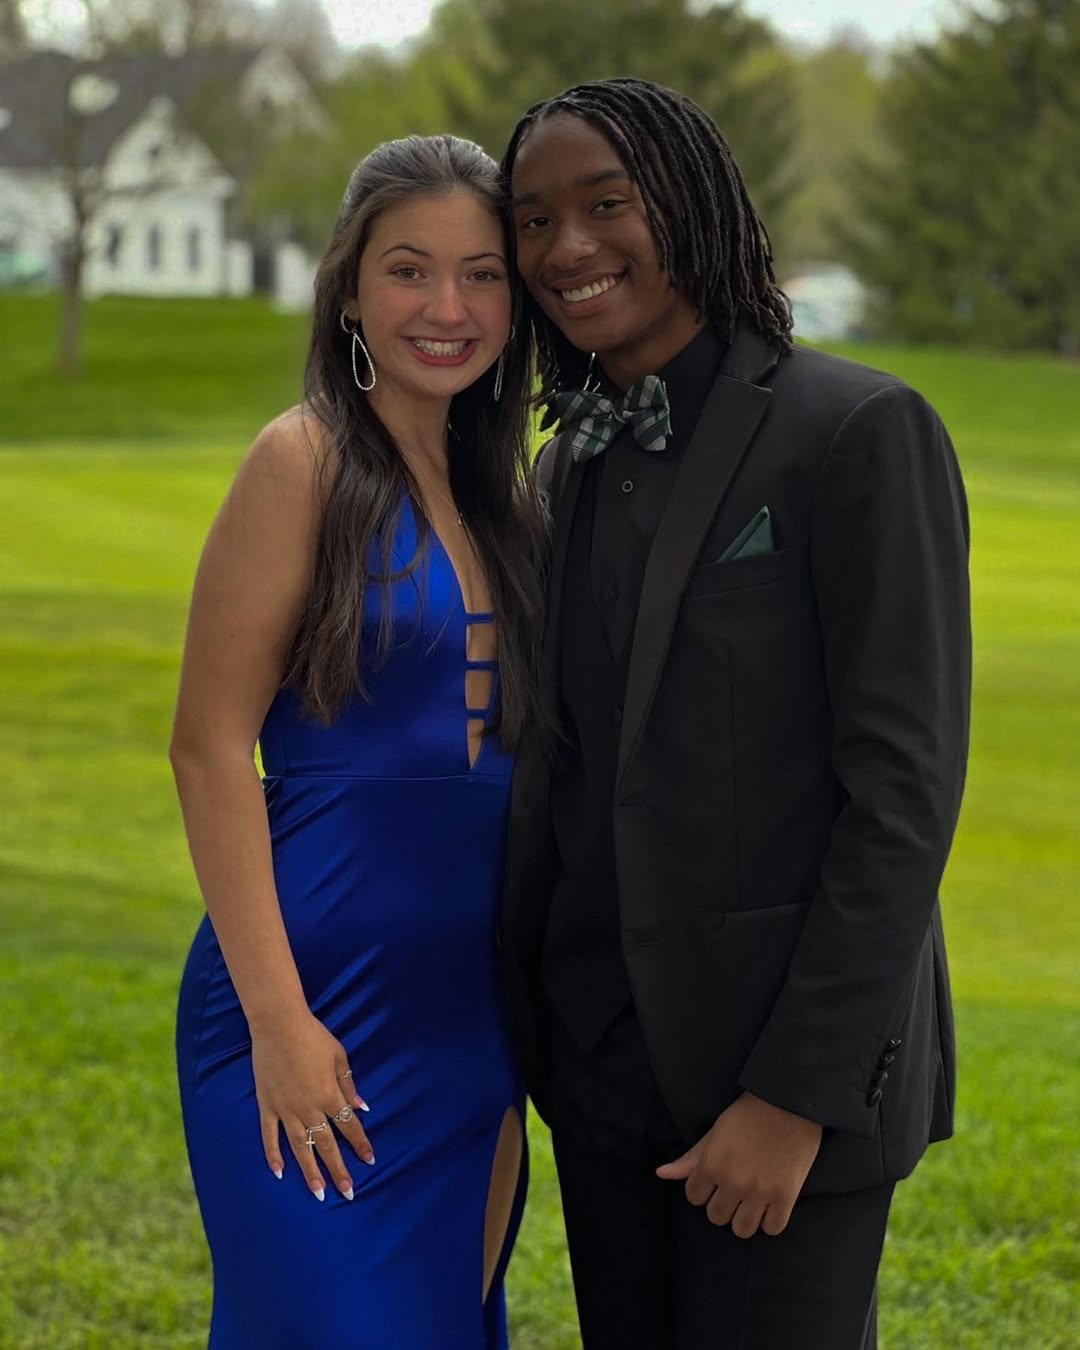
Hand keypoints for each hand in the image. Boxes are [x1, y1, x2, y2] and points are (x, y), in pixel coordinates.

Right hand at [251, 1009, 373, 1201]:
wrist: (278, 1025)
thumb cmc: (313, 1036)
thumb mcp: (339, 1056)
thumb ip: (348, 1085)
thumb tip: (361, 1107)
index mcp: (329, 1096)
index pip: (349, 1126)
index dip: (361, 1144)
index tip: (370, 1160)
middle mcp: (309, 1108)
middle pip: (327, 1145)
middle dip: (339, 1170)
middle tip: (348, 1192)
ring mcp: (286, 1110)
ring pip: (300, 1148)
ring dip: (310, 1172)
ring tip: (319, 1193)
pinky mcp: (267, 1106)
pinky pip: (270, 1136)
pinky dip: (273, 1155)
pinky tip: (279, 1173)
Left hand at [656, 1092, 821, 1237]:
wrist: (787, 1103)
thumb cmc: (747, 1114)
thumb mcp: (715, 1132)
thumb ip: (691, 1158)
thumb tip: (661, 1174)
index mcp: (712, 1165)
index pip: (694, 1197)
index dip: (702, 1188)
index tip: (713, 1180)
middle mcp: (733, 1183)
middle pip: (716, 1217)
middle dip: (721, 1204)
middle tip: (732, 1190)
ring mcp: (760, 1193)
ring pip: (742, 1230)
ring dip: (743, 1218)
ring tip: (750, 1203)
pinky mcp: (786, 1197)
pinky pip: (772, 1229)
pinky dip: (769, 1221)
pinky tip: (769, 1207)